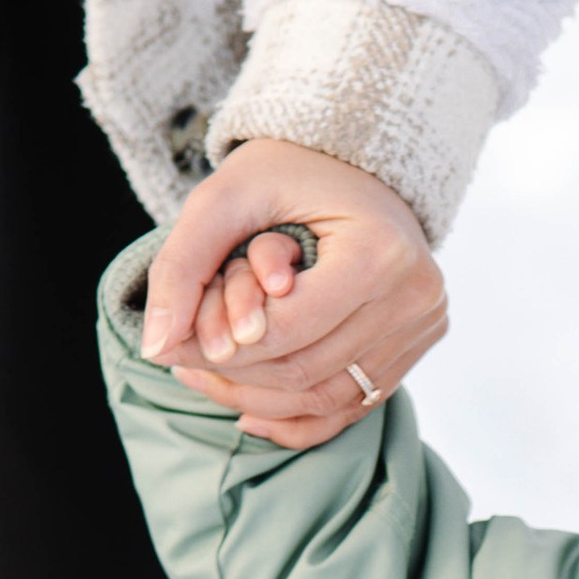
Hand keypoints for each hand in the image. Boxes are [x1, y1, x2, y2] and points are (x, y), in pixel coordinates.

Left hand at [141, 142, 446, 444]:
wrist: (353, 160)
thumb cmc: (286, 170)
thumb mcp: (223, 198)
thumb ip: (182, 266)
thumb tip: (156, 349)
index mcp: (379, 253)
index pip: (287, 331)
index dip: (223, 347)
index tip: (173, 345)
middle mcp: (414, 296)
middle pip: (306, 371)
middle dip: (234, 375)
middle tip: (181, 363)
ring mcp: (422, 325)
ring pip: (326, 397)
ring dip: (256, 399)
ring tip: (205, 377)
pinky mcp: (417, 345)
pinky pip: (353, 405)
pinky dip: (297, 418)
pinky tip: (248, 412)